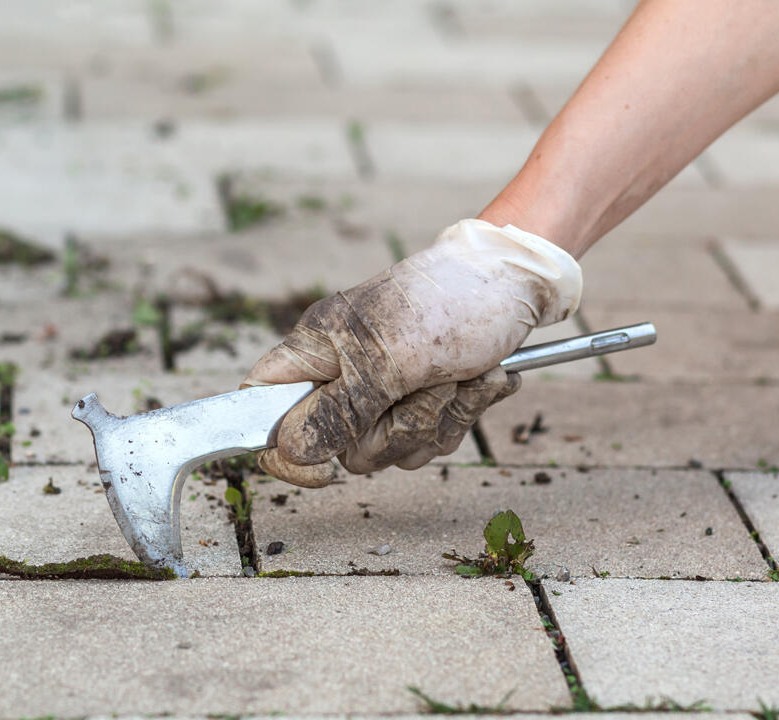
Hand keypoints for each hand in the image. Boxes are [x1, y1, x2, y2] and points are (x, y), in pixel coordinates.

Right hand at [242, 219, 581, 486]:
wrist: (519, 283)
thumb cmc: (450, 300)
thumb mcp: (390, 359)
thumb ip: (338, 409)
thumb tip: (291, 449)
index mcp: (315, 349)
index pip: (259, 403)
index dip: (275, 443)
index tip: (317, 466)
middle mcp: (341, 372)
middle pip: (335, 444)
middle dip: (391, 428)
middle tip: (422, 383)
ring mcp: (382, 392)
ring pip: (387, 449)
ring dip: (435, 418)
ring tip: (456, 373)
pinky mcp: (421, 401)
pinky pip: (427, 441)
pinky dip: (459, 415)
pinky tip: (475, 379)